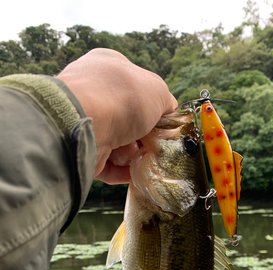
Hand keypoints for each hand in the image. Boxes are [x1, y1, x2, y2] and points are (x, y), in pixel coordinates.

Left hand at [57, 48, 177, 183]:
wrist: (84, 122)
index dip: (152, 107)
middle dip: (143, 134)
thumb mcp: (158, 90)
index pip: (136, 87)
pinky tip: (132, 173)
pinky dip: (121, 170)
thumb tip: (167, 113)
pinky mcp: (80, 148)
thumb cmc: (123, 97)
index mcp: (108, 67)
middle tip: (154, 144)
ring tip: (138, 157)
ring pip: (118, 142)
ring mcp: (84, 120)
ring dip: (132, 153)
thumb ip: (166, 102)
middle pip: (128, 119)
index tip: (163, 123)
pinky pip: (106, 162)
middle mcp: (93, 91)